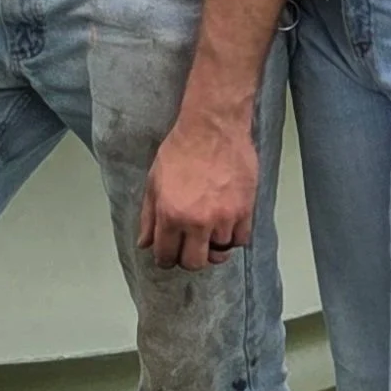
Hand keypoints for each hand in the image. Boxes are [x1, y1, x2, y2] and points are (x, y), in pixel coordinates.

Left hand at [138, 109, 258, 270]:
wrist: (213, 127)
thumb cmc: (182, 149)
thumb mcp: (154, 181)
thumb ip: (149, 216)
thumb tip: (145, 243)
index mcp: (170, 215)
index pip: (166, 256)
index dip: (166, 259)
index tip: (170, 255)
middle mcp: (197, 222)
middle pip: (194, 263)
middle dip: (189, 259)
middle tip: (190, 248)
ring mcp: (223, 218)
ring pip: (220, 253)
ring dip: (213, 245)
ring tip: (210, 231)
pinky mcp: (245, 210)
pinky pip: (241, 240)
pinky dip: (234, 237)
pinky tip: (227, 225)